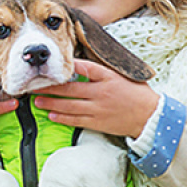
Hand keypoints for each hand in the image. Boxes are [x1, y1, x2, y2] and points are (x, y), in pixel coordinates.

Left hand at [32, 59, 158, 138]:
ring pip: (69, 106)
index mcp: (109, 77)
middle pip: (70, 88)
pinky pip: (76, 120)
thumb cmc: (137, 94)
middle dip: (50, 88)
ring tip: (37, 101)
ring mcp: (98, 109)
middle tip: (34, 86)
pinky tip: (51, 116)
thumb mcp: (123, 76)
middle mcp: (101, 92)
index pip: (86, 67)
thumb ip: (103, 71)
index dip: (68, 65)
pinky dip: (62, 118)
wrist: (152, 117)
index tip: (52, 64)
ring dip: (51, 104)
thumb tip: (81, 63)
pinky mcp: (98, 123)